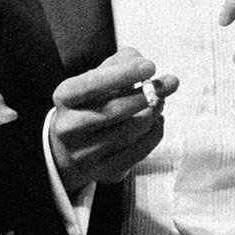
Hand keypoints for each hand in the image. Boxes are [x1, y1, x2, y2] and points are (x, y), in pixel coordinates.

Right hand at [47, 48, 178, 193]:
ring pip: (127, 133)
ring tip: (161, 102)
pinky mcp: (101, 172)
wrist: (70, 146)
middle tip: (170, 83)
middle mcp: (68, 127)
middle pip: (113, 111)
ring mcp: (83, 154)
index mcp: (64, 98)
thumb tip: (142, 62)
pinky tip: (158, 122)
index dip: (122, 74)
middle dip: (146, 96)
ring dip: (152, 114)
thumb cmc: (91, 103)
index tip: (151, 66)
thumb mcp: (97, 78)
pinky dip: (153, 135)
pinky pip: (135, 154)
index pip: (91, 85)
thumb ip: (119, 63)